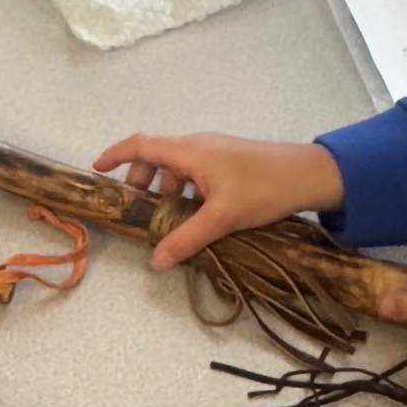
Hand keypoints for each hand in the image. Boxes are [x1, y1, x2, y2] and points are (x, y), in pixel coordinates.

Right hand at [93, 133, 343, 269]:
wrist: (309, 175)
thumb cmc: (264, 189)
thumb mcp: (222, 218)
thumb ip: (186, 239)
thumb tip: (156, 261)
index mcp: (190, 151)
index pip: (140, 145)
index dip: (115, 155)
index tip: (97, 170)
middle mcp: (197, 146)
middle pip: (156, 156)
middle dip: (142, 180)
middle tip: (141, 208)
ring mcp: (214, 151)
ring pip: (176, 166)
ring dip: (166, 187)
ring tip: (171, 216)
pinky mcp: (227, 160)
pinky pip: (194, 171)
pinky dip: (185, 188)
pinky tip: (198, 212)